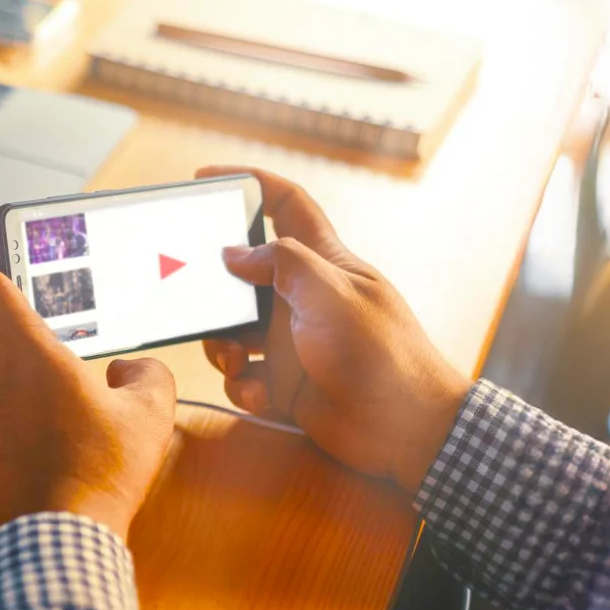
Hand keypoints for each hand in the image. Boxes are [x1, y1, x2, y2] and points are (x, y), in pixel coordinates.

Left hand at [0, 259, 178, 545]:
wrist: (50, 550)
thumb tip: (130, 369)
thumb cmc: (96, 477)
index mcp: (19, 349)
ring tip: (55, 418)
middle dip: (20, 340)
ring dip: (10, 389)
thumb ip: (145, 374)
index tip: (16, 276)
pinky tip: (37, 455)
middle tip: (59, 360)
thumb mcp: (147, 415)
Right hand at [198, 167, 471, 494]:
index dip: (250, 183)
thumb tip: (233, 254)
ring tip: (236, 363)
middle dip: (216, 292)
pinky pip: (245, 377)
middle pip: (243, 277)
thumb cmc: (381, 354)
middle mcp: (304, 298)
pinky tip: (260, 395)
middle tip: (203, 305)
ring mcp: (293, 342)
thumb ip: (281, 263)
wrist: (406, 430)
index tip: (207, 179)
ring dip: (224, 347)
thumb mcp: (331, 294)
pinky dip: (243, 386)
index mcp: (323, 263)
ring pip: (234, 331)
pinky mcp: (286, 383)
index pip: (287, 205)